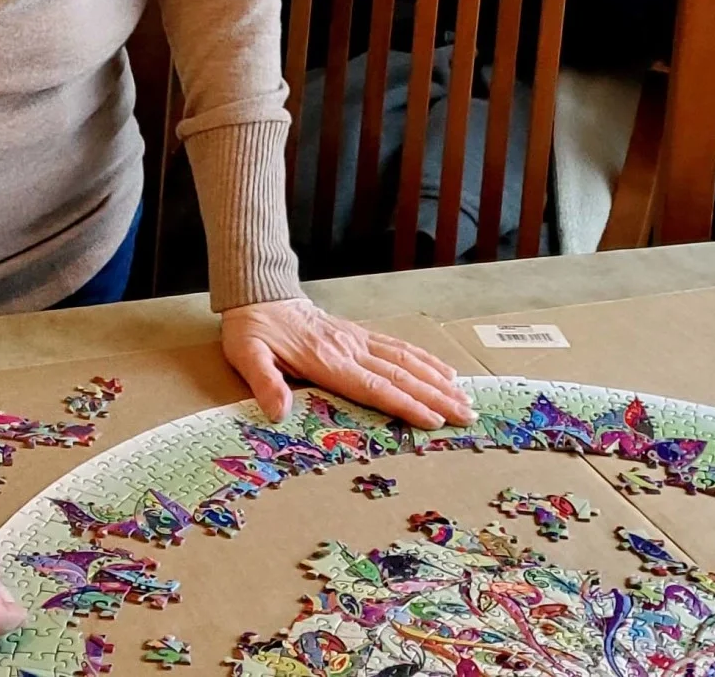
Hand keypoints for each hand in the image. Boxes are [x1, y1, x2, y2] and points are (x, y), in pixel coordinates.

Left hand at [222, 298, 474, 428]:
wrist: (260, 294)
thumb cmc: (253, 330)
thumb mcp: (246, 356)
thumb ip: (264, 382)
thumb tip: (278, 412)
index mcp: (328, 360)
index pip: (375, 387)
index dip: (406, 404)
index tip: (435, 420)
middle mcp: (351, 349)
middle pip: (402, 375)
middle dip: (437, 397)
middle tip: (468, 415)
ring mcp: (359, 340)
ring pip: (407, 360)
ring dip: (438, 380)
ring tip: (465, 397)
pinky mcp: (360, 335)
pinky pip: (399, 348)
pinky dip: (425, 360)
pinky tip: (444, 371)